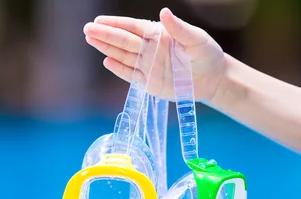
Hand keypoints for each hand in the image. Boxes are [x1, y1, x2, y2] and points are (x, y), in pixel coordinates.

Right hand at [83, 8, 226, 103]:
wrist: (213, 79)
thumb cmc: (206, 55)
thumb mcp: (196, 39)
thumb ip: (179, 28)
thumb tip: (164, 12)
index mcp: (158, 35)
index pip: (132, 27)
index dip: (115, 24)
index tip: (99, 21)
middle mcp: (149, 49)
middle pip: (123, 40)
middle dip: (104, 34)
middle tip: (87, 29)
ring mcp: (147, 66)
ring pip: (122, 56)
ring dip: (106, 48)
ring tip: (90, 40)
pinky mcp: (149, 83)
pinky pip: (130, 75)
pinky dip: (119, 69)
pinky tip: (106, 61)